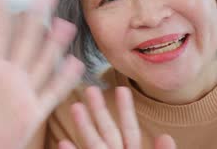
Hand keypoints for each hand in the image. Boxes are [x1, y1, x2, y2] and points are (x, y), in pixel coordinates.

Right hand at [58, 86, 176, 148]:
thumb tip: (166, 136)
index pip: (129, 128)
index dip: (126, 109)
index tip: (122, 89)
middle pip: (107, 129)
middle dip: (99, 109)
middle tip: (91, 88)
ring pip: (92, 141)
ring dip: (83, 124)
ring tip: (75, 105)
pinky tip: (62, 142)